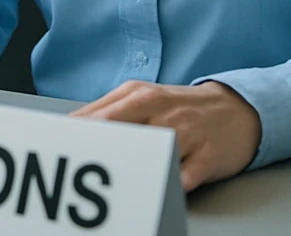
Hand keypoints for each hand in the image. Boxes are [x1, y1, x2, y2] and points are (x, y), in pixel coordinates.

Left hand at [69, 80, 261, 192]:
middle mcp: (160, 110)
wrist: (235, 110)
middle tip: (72, 167)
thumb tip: (71, 129)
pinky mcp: (206, 157)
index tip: (54, 149)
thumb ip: (110, 111)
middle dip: (93, 146)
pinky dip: (166, 186)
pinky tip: (152, 195)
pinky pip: (182, 176)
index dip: (74, 133)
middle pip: (118, 126)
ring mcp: (185, 132)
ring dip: (129, 167)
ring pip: (151, 150)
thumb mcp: (146, 100)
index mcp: (139, 95)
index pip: (98, 113)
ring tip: (108, 184)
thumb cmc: (181, 108)